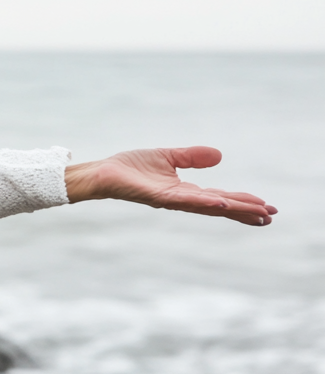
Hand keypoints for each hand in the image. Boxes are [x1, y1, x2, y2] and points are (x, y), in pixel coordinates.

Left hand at [65, 146, 275, 225]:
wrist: (103, 173)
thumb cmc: (131, 168)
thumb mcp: (168, 158)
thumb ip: (191, 157)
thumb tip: (219, 156)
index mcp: (184, 191)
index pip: (220, 198)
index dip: (242, 202)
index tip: (266, 207)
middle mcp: (181, 199)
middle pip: (219, 207)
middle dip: (244, 211)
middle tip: (270, 217)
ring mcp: (170, 200)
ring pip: (207, 206)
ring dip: (232, 209)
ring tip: (256, 213)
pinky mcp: (157, 197)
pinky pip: (184, 201)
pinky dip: (203, 203)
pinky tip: (221, 204)